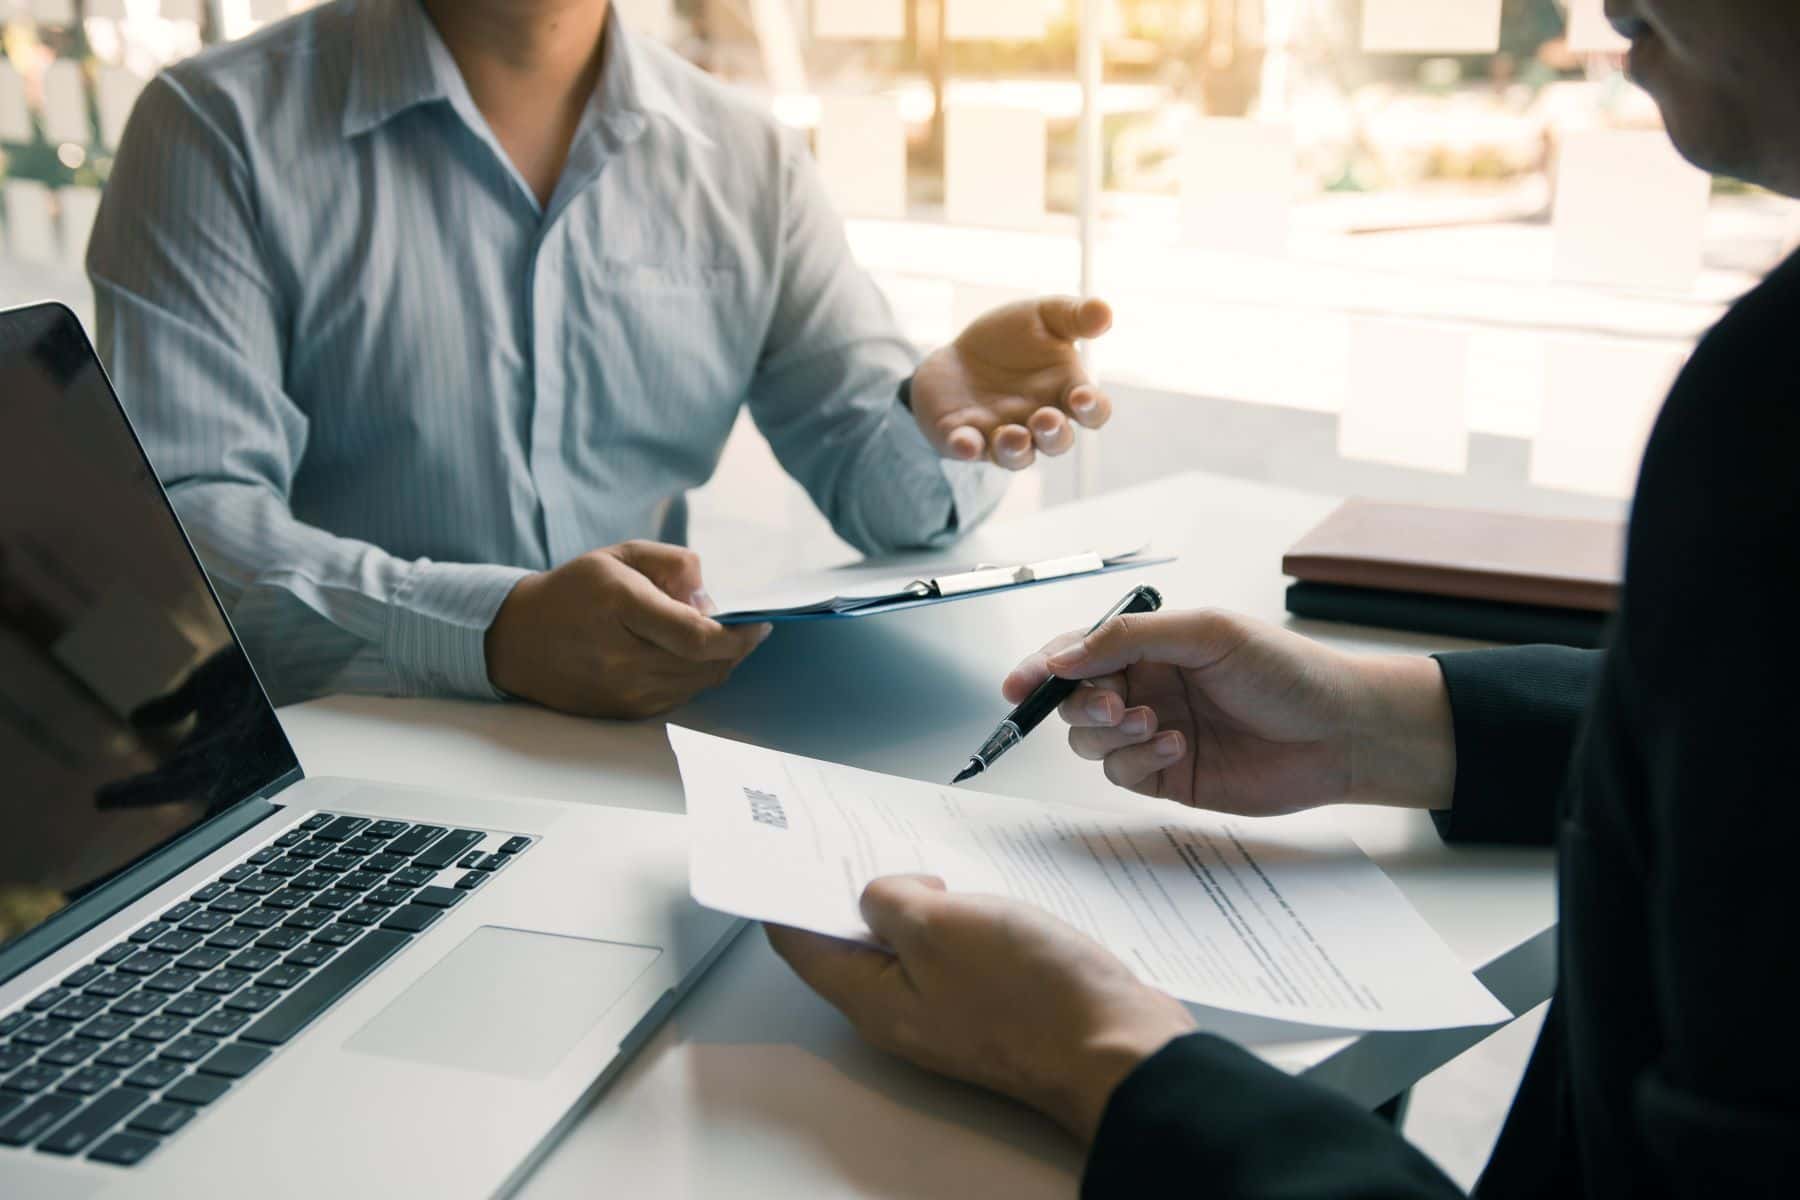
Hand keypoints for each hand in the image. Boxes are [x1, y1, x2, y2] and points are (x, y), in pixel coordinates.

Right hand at [485, 540, 770, 718]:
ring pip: (698, 683)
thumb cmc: (575, 591)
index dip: (740, 635)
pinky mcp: (624, 711)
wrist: (519, 639)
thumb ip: (674, 564)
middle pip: (707, 665)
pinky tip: (683, 656)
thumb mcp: (622, 556)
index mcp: (623, 609)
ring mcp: (623, 691)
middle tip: (743, 628)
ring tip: (710, 637)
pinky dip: (693, 677)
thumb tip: (711, 600)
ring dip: (717, 663)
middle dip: (736, 646)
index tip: (761, 623)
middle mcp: (623, 658)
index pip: (700, 637)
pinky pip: (678, 697)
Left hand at [767, 876, 1195, 1143]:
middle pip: (854, 946)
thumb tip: (880, 893)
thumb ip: (891, 900)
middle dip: (850, 889)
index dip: (788, 891)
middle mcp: (903, 1013)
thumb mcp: (940, 925)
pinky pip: (955, 955)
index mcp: (872, 999)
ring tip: (917, 856)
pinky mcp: (993, 1006)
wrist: (1118, 1047)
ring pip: (909, 948)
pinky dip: (953, 919)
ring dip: (909, 902)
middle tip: (854, 835)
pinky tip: (970, 890)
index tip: (786, 846)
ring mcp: (949, 1012)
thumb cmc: (1030, 995)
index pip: (800, 943)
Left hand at [909, 296, 1113, 470]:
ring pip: (1018, 455)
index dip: (1092, 408)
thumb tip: (1105, 311)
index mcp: (1065, 393)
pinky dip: (967, 448)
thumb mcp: (1043, 317)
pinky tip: (964, 441)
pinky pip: (969, 450)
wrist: (957, 355)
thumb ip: (1075, 316)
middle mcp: (1038, 422)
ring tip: (1012, 435)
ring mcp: (1002, 435)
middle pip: (1057, 441)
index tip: (1082, 397)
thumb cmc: (1010, 339)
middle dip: (1053, 434)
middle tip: (1044, 418)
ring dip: (1016, 450)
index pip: (1092, 411)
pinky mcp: (965, 439)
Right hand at [1003, 609, 1455, 814]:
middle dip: (1081, 705)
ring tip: (1154, 725)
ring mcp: (1154, 735)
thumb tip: (1066, 654)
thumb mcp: (1206, 633)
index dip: (1043, 668)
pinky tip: (1177, 746)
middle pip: (1075, 702)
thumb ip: (1129, 638)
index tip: (1019, 685)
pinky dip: (1138, 761)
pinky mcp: (1170, 778)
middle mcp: (1146, 689)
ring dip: (1110, 736)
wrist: (1343, 732)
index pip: (1079, 654)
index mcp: (1151, 647)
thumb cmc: (1288, 670)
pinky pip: (1123, 775)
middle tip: (1113, 707)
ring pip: (1091, 743)